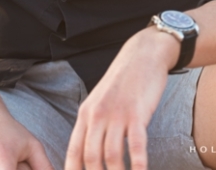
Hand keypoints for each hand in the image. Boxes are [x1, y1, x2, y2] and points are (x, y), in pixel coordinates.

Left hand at [64, 28, 178, 169]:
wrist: (141, 56)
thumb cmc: (122, 84)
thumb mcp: (100, 102)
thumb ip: (94, 125)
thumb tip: (90, 153)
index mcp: (85, 114)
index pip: (74, 150)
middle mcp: (96, 116)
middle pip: (91, 157)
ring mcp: (116, 115)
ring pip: (112, 155)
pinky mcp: (137, 114)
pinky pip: (136, 145)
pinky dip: (138, 164)